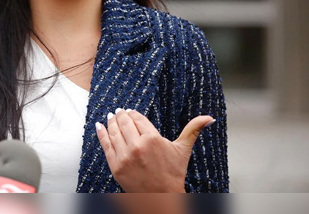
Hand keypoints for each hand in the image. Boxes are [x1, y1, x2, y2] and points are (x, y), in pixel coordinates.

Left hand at [95, 108, 214, 192]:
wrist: (162, 198)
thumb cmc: (173, 173)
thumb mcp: (183, 150)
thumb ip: (193, 130)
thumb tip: (210, 117)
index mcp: (153, 139)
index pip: (138, 119)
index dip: (133, 114)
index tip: (130, 111)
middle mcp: (137, 146)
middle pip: (124, 123)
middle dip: (121, 115)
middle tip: (118, 111)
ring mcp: (125, 156)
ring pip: (114, 132)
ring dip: (111, 122)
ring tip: (110, 117)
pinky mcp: (115, 166)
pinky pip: (105, 145)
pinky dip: (101, 133)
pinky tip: (99, 126)